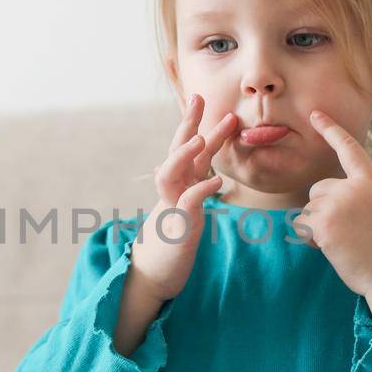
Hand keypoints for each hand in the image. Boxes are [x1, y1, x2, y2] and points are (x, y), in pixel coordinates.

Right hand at [130, 94, 235, 301]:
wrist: (154, 274)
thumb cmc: (171, 240)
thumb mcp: (181, 208)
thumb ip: (185, 185)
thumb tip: (181, 165)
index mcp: (178, 183)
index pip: (186, 146)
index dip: (193, 122)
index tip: (200, 97)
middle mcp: (172, 190)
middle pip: (176, 150)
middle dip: (187, 123)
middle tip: (200, 98)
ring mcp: (172, 207)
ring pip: (171, 173)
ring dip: (183, 155)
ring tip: (199, 138)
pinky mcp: (178, 228)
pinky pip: (188, 204)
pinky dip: (202, 190)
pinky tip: (217, 181)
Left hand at [294, 108, 371, 298]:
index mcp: (370, 182)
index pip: (349, 149)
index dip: (331, 130)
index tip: (315, 114)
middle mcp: (351, 189)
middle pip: (318, 189)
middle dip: (324, 208)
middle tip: (347, 230)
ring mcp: (335, 206)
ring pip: (309, 209)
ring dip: (318, 225)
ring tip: (342, 240)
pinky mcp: (321, 224)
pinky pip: (303, 226)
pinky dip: (311, 238)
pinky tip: (332, 248)